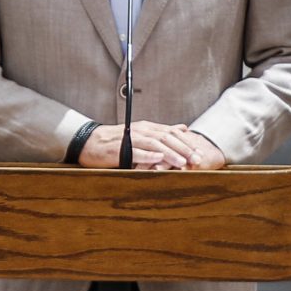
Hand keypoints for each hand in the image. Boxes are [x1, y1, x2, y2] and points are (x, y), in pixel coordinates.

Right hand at [81, 123, 225, 170]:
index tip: (199, 153)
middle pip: (166, 137)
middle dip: (183, 149)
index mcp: (147, 127)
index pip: (171, 132)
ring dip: (170, 153)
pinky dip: (147, 155)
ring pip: (154, 144)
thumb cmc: (117, 140)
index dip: (186, 142)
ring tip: (182, 163)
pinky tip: (158, 160)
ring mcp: (130, 138)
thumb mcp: (142, 133)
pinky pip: (135, 151)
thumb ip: (162, 131)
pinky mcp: (119, 148)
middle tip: (196, 160)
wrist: (91, 141)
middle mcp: (141, 130)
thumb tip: (183, 128)